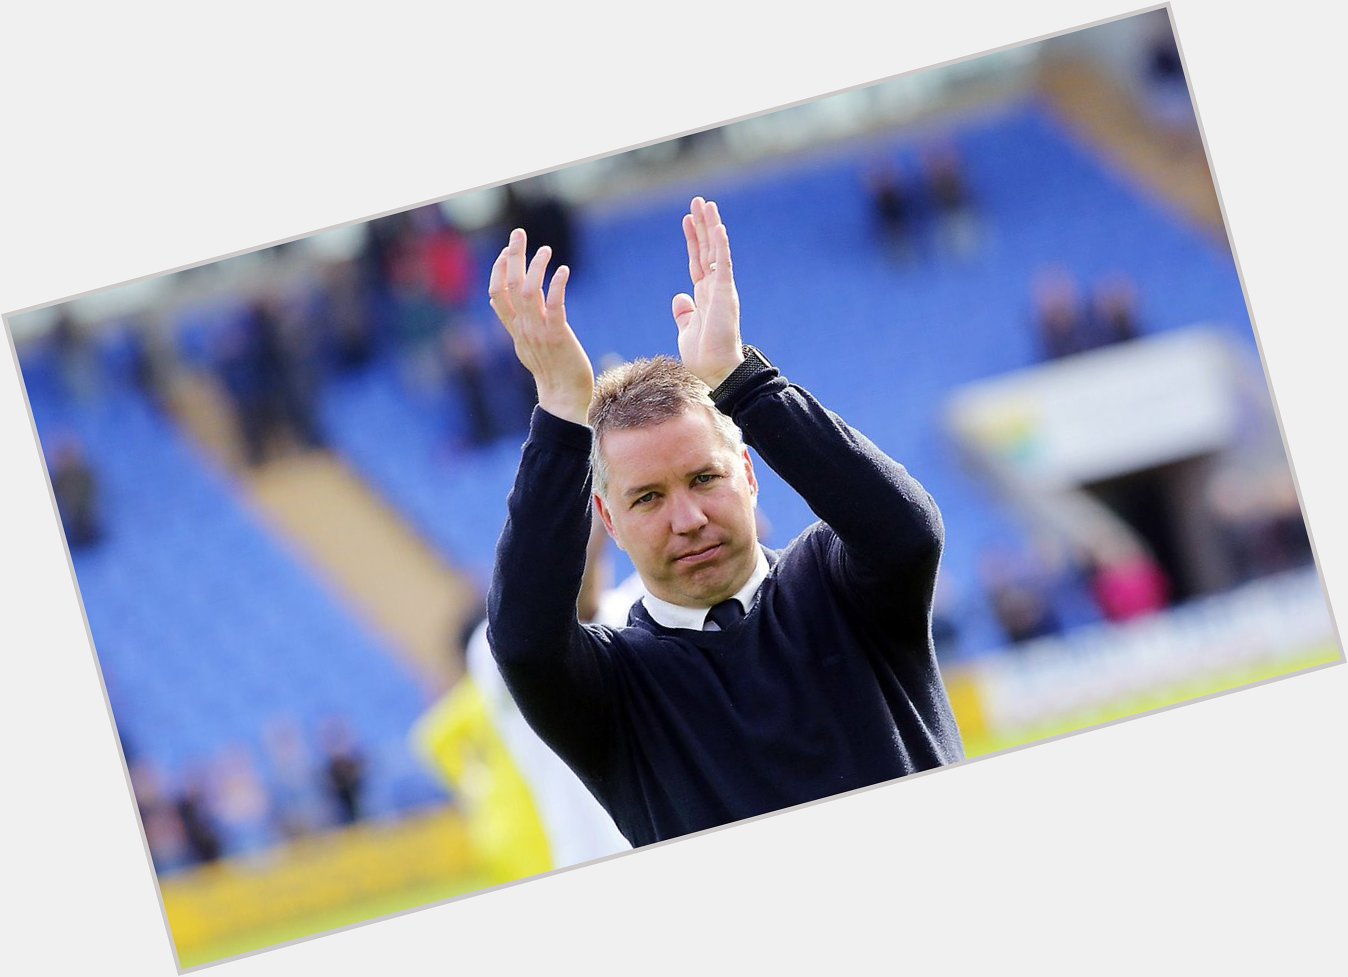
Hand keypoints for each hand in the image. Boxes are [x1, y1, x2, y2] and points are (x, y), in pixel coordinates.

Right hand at [488, 228, 593, 424]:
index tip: (506, 250)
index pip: (496, 294)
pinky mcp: (557, 336)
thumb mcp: (525, 345)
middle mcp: (522, 328)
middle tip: (518, 234)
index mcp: (514, 330)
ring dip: (535, 267)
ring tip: (544, 249)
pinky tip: (563, 270)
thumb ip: (514, 322)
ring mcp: (538, 332)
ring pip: (528, 292)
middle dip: (512, 257)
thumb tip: (496, 302)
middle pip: (509, 286)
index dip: (498, 270)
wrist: (564, 397)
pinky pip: (554, 306)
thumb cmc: (551, 370)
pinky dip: (556, 286)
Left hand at [672, 197, 743, 389]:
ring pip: (716, 251)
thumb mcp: (686, 330)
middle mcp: (715, 288)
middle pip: (707, 249)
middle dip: (702, 225)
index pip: (697, 261)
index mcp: (705, 296)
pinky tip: (718, 227)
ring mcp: (721, 289)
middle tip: (699, 201)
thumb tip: (679, 297)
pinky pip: (723, 265)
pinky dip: (721, 246)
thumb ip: (684, 313)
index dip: (693, 240)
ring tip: (706, 204)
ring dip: (711, 227)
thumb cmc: (703, 355)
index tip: (687, 220)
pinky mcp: (725, 294)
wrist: (715, 369)